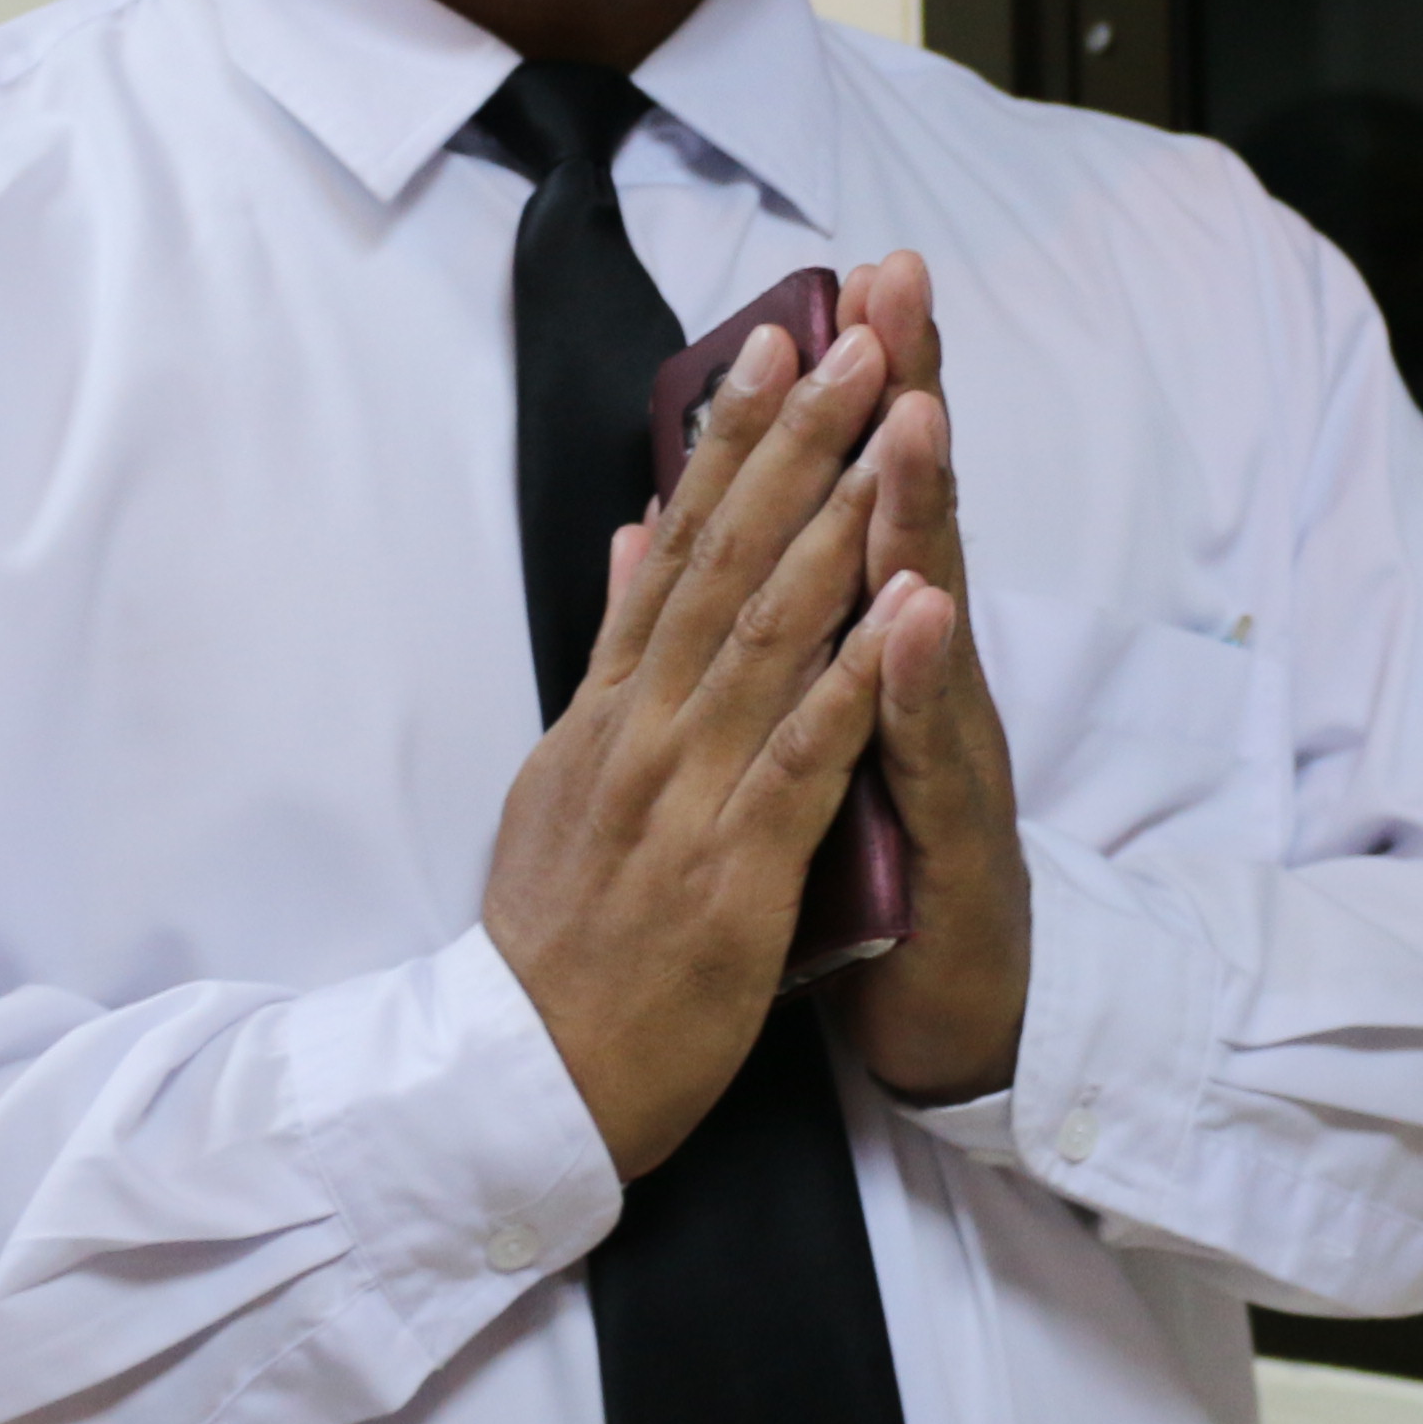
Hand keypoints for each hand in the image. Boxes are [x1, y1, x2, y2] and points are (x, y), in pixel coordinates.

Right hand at [484, 313, 903, 1176]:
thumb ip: (609, 653)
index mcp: (612, 706)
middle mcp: (642, 729)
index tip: (778, 340)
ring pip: (768, 634)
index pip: (675, 545)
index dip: (729, 440)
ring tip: (892, 425)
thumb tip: (627, 534)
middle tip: (860, 339)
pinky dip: (852, 677)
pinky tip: (902, 604)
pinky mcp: (729, 871)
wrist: (520, 1083)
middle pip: (726, 561)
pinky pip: (801, 759)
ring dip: (837, 519)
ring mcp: (683, 795)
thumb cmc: (556, 938)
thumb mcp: (563, 774)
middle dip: (799, 444)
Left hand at [830, 252, 1034, 1104]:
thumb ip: (781, 631)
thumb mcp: (817, 731)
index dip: (859, 391)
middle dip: (908, 396)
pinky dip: (919, 681)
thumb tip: (688, 529)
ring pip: (934, 614)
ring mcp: (950, 751)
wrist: (950, 1018)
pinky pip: (932, 753)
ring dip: (923, 511)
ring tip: (911, 413)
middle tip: (900, 286)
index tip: (850, 278)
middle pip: (915, 517)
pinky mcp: (959, 839)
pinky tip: (919, 614)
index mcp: (875, 649)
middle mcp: (924, 679)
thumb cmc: (880, 873)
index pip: (862, 496)